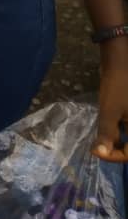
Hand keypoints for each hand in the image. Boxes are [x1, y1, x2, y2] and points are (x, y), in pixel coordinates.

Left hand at [93, 40, 127, 161]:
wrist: (120, 62)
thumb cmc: (117, 86)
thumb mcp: (109, 111)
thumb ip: (107, 134)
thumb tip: (100, 153)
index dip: (114, 156)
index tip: (97, 151)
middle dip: (116, 150)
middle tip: (99, 148)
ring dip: (117, 142)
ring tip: (102, 141)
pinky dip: (120, 132)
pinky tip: (109, 129)